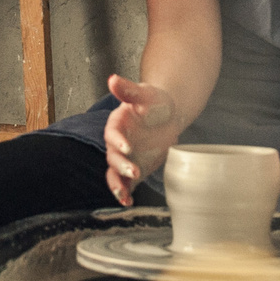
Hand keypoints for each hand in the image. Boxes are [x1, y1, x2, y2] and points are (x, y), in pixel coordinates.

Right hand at [101, 74, 179, 206]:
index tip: (127, 147)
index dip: (118, 140)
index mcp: (117, 123)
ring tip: (123, 195)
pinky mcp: (133, 169)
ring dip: (117, 184)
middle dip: (121, 165)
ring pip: (114, 173)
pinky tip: (128, 201)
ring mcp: (124, 158)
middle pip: (113, 156)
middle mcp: (117, 143)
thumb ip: (129, 89)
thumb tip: (112, 79)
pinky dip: (125, 192)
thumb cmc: (155, 102)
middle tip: (135, 171)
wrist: (167, 115)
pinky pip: (125, 183)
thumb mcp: (145, 93)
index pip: (112, 133)